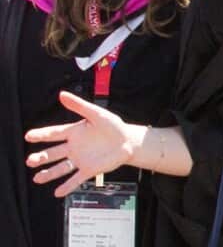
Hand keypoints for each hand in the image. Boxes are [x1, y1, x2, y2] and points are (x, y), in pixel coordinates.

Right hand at [25, 92, 144, 197]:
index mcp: (74, 132)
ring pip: (61, 167)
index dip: (41, 135)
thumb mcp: (97, 114)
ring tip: (37, 178)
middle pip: (53, 153)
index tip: (28, 136)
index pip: (54, 134)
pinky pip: (76, 179)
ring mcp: (80, 159)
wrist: (128, 142)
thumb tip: (62, 94)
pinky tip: (57, 192)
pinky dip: (67, 186)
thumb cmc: (113, 126)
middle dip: (41, 157)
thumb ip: (80, 106)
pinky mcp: (89, 170)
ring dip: (49, 173)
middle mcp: (73, 147)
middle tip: (30, 161)